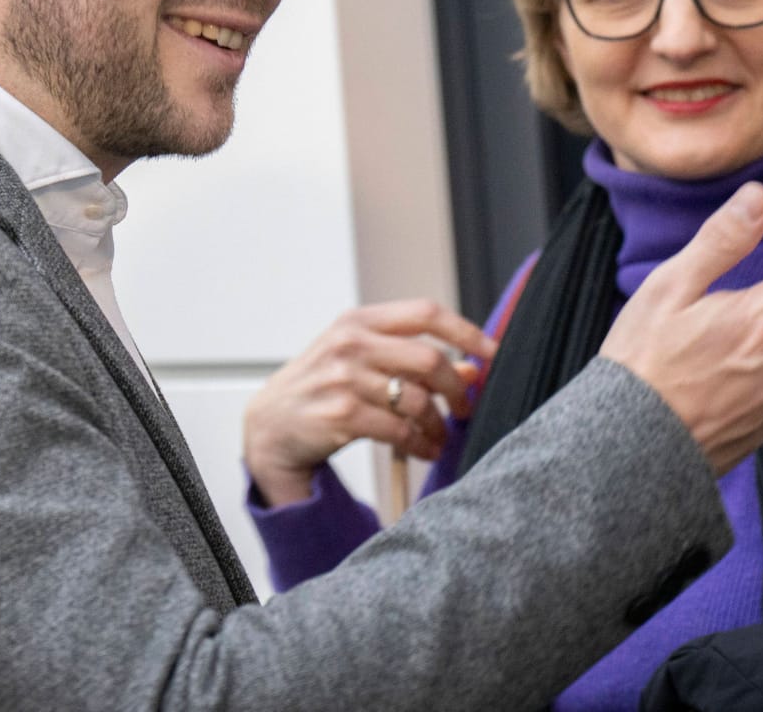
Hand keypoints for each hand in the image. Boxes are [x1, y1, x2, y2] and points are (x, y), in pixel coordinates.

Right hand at [244, 299, 494, 505]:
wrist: (270, 425)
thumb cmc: (320, 388)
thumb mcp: (360, 361)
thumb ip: (409, 359)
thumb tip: (469, 369)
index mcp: (357, 321)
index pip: (425, 313)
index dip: (466, 331)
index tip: (491, 351)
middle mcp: (350, 344)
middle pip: (428, 358)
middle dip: (456, 387)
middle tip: (465, 407)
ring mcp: (344, 379)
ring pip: (417, 399)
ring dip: (438, 424)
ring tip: (439, 436)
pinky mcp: (342, 415)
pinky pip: (400, 430)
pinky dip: (420, 443)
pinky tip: (422, 448)